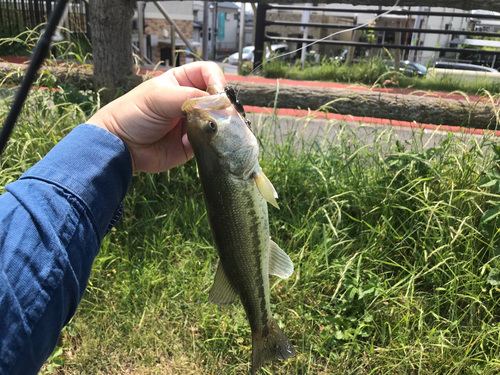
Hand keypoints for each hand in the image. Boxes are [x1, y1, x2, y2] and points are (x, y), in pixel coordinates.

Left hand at [88, 62, 226, 172]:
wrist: (120, 146)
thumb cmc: (133, 114)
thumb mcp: (158, 97)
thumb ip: (188, 97)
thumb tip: (219, 103)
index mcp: (181, 83)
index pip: (208, 72)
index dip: (216, 79)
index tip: (218, 93)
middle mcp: (190, 101)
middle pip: (217, 97)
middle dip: (222, 104)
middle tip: (222, 114)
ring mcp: (193, 123)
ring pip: (218, 120)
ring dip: (219, 124)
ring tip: (213, 128)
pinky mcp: (193, 144)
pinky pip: (210, 141)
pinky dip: (211, 140)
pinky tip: (201, 141)